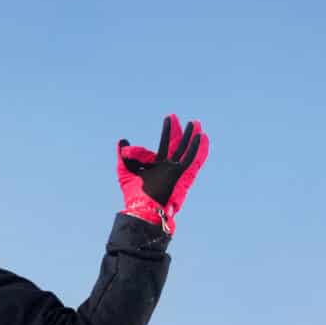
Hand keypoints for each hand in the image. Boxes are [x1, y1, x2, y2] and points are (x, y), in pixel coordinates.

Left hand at [117, 114, 207, 233]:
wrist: (143, 207)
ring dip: (191, 137)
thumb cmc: (133, 194)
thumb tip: (122, 140)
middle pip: (176, 145)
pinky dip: (199, 149)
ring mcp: (176, 171)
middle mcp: (168, 167)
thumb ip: (124, 156)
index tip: (169, 118)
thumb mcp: (125, 171)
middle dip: (178, 130)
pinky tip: (203, 138)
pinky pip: (193, 161)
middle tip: (180, 117)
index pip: (163, 145)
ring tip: (196, 123)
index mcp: (157, 165)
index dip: (167, 131)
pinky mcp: (182, 175)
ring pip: (186, 150)